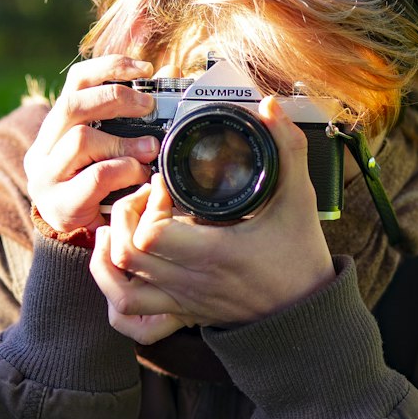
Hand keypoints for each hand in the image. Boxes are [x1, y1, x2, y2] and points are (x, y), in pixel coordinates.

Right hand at [23, 55, 159, 241]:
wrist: (83, 244)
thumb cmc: (105, 192)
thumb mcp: (116, 149)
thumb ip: (135, 116)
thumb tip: (168, 73)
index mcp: (56, 129)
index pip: (75, 82)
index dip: (109, 68)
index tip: (144, 69)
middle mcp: (43, 149)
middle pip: (72, 105)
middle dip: (115, 99)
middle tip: (149, 107)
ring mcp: (46, 178)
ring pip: (81, 139)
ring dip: (123, 141)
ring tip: (150, 150)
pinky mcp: (59, 205)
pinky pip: (95, 177)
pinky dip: (123, 171)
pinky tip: (139, 176)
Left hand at [89, 96, 334, 333]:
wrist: (305, 312)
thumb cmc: (300, 255)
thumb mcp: (299, 197)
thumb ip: (287, 148)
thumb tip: (270, 106)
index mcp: (214, 254)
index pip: (151, 235)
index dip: (148, 204)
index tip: (165, 185)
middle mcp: (191, 282)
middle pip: (126, 254)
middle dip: (125, 217)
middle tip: (145, 197)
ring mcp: (182, 301)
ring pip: (119, 285)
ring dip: (112, 249)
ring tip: (127, 222)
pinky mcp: (181, 312)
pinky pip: (128, 310)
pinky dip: (112, 284)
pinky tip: (120, 257)